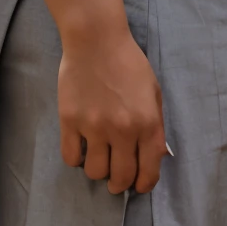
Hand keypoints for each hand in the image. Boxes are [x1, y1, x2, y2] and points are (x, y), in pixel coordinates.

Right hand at [58, 27, 167, 194]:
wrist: (96, 39)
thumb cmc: (128, 62)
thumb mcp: (153, 92)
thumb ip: (156, 125)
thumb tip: (155, 156)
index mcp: (147, 123)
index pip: (148, 171)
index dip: (143, 184)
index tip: (138, 185)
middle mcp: (122, 130)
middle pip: (120, 177)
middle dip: (119, 184)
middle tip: (115, 180)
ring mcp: (94, 127)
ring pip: (94, 171)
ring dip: (97, 170)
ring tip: (98, 157)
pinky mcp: (70, 121)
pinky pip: (71, 157)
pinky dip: (76, 158)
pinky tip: (80, 148)